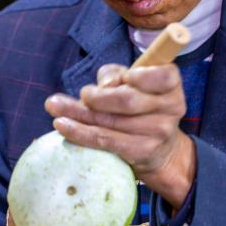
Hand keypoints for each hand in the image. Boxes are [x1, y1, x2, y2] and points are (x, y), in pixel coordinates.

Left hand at [44, 63, 196, 207]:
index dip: (142, 76)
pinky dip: (79, 132)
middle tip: (83, 94)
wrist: (160, 149)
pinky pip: (104, 140)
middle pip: (128, 100)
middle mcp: (169, 109)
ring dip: (78, 113)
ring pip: (110, 121)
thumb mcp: (133, 81)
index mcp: (171, 86)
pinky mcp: (140, 151)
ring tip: (54, 106)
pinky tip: (61, 124)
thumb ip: (116, 74)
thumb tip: (103, 85)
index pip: (163, 76)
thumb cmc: (140, 104)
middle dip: (99, 97)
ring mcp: (156, 133)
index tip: (126, 77)